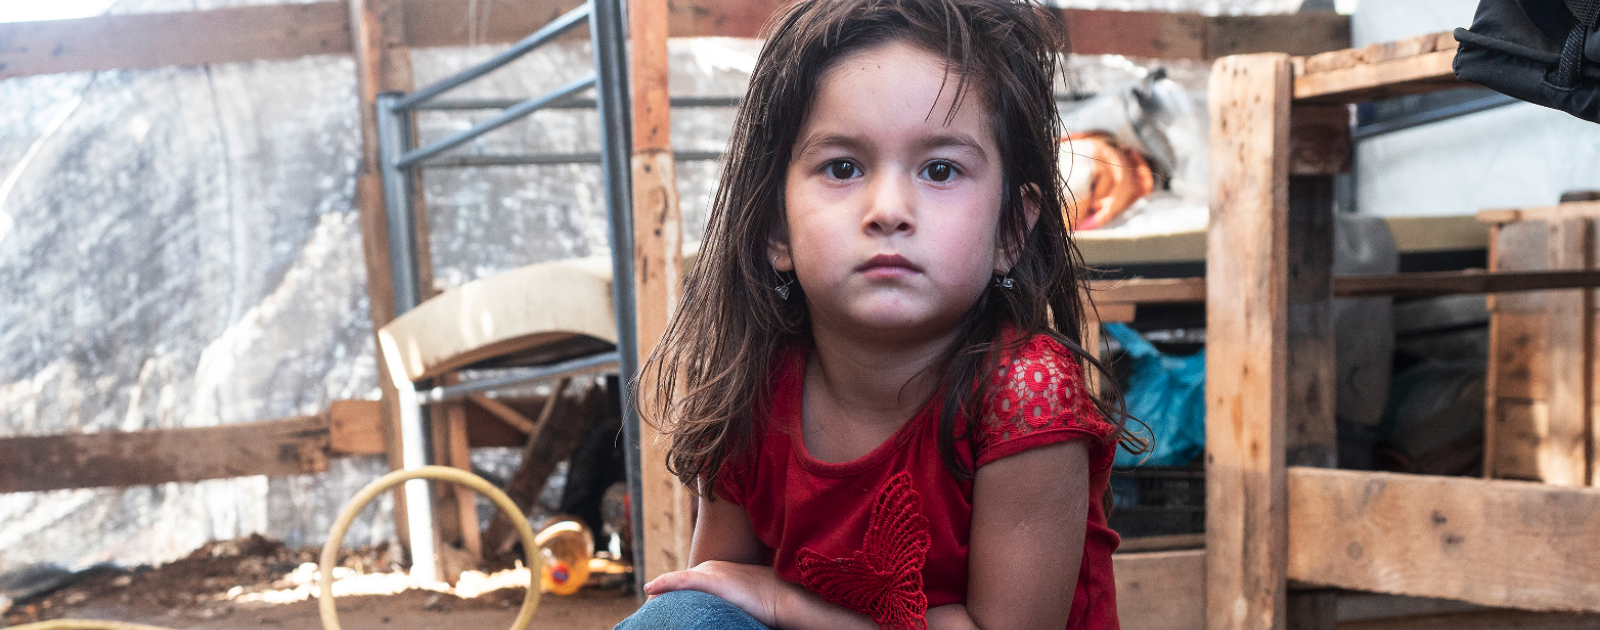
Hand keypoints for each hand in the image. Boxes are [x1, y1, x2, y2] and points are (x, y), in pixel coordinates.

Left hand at [644, 560, 786, 626]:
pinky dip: (664, 583)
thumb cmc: (766, 603)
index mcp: (713, 572)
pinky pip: (680, 579)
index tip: (657, 616)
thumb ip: (721, 604)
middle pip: (675, 585)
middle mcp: (708, 567)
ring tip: (647, 615)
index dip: (668, 600)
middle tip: (647, 619)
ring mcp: (709, 572)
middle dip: (660, 601)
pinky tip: (649, 589)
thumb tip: (716, 616)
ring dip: (659, 598)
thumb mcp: (737, 602)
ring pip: (675, 584)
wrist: (781, 596)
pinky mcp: (710, 577)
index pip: (683, 586)